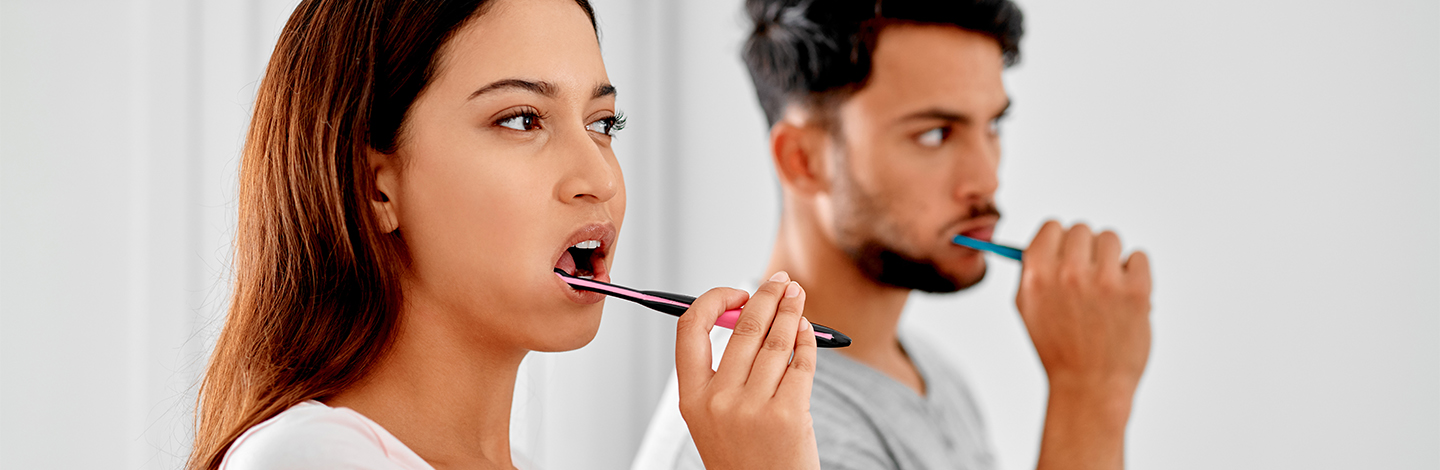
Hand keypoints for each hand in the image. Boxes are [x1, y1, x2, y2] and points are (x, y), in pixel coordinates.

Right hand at [675, 271, 819, 469]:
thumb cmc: (744, 457)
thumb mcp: (714, 419)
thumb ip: (723, 372)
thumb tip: (747, 314)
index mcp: (691, 399)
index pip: (690, 329)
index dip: (713, 301)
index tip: (736, 293)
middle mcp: (718, 401)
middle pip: (743, 327)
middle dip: (766, 296)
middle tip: (781, 282)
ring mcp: (753, 408)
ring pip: (777, 341)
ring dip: (792, 311)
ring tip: (798, 297)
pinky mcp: (789, 415)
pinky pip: (801, 363)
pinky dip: (808, 341)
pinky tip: (808, 332)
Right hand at [1017, 221, 1152, 396]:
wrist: (1090, 386)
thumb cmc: (1059, 349)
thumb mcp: (1028, 308)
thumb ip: (1031, 271)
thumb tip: (1044, 240)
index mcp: (1037, 275)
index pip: (1052, 227)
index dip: (1060, 241)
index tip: (1067, 256)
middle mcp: (1069, 274)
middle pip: (1082, 229)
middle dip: (1086, 251)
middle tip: (1088, 279)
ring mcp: (1104, 281)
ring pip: (1111, 239)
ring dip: (1111, 259)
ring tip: (1107, 289)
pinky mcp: (1136, 291)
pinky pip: (1139, 257)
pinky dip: (1134, 273)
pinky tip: (1124, 297)